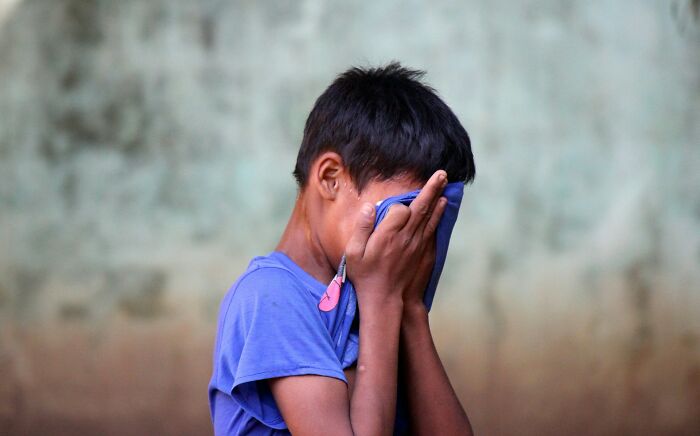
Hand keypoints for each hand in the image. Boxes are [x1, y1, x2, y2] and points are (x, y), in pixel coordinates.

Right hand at [344, 170, 447, 309]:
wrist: (385, 300)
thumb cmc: (365, 276)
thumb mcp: (353, 253)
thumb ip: (361, 228)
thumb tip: (370, 207)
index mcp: (388, 235)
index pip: (399, 209)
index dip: (395, 206)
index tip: (387, 210)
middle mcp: (406, 238)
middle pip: (421, 207)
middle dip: (431, 188)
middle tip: (441, 172)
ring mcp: (417, 245)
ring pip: (430, 216)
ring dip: (437, 198)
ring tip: (444, 183)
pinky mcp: (424, 253)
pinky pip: (433, 229)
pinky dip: (438, 215)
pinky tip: (441, 206)